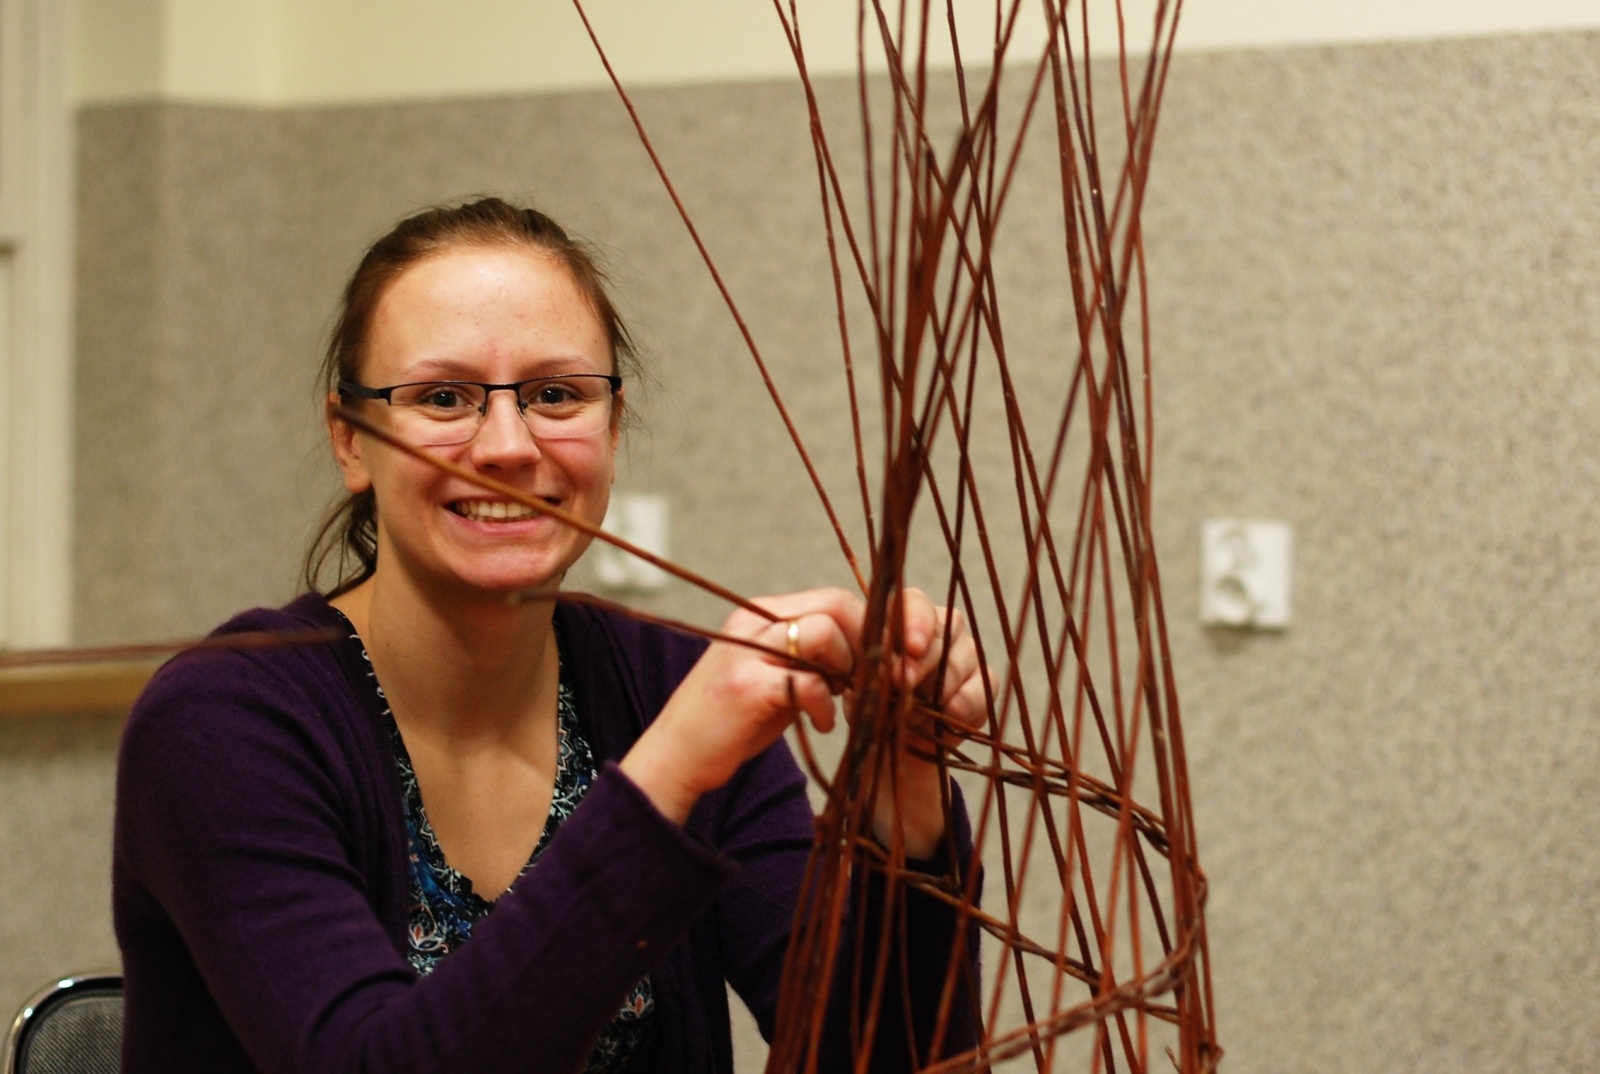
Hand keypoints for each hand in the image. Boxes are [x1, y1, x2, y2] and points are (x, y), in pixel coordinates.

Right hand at [620, 588, 863, 824]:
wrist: (675, 757)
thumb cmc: (731, 722)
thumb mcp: (773, 677)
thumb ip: (809, 657)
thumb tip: (867, 653)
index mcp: (761, 615)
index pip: (834, 598)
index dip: (871, 628)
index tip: (886, 664)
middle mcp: (752, 622)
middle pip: (836, 604)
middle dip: (869, 643)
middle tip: (873, 682)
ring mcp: (746, 652)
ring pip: (823, 632)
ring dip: (847, 670)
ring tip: (841, 701)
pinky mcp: (745, 686)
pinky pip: (808, 680)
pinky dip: (825, 705)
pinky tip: (820, 725)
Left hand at [866, 589, 987, 858]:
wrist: (890, 749)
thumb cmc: (871, 706)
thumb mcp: (862, 686)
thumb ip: (871, 669)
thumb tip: (883, 665)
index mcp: (904, 620)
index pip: (915, 603)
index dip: (915, 621)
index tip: (908, 646)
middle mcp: (939, 630)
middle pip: (942, 630)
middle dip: (923, 659)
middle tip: (903, 683)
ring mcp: (965, 655)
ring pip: (966, 654)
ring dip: (942, 682)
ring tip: (920, 707)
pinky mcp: (983, 685)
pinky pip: (986, 684)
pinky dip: (968, 700)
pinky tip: (951, 712)